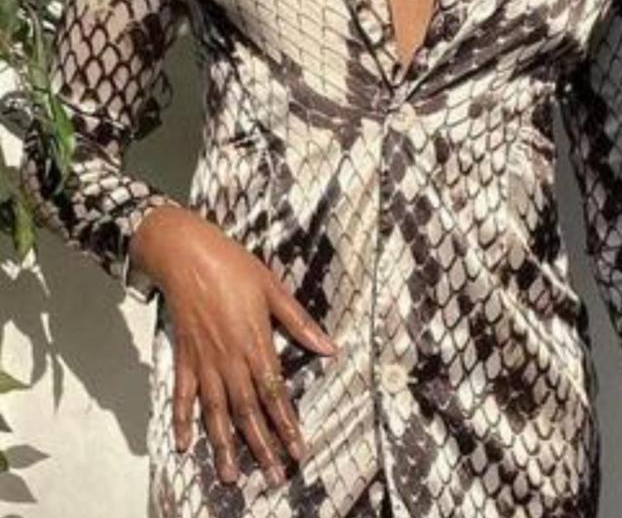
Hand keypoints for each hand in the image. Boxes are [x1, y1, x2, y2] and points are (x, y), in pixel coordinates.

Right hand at [130, 205, 338, 487]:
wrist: (186, 254)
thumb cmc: (233, 266)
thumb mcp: (273, 288)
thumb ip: (299, 322)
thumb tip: (329, 347)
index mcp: (255, 341)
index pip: (274, 392)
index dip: (286, 423)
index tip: (297, 450)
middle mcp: (229, 358)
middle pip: (247, 411)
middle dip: (262, 446)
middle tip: (273, 476)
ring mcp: (204, 360)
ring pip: (216, 411)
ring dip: (224, 445)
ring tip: (231, 476)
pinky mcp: (184, 356)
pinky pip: (183, 394)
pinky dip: (183, 420)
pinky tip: (184, 445)